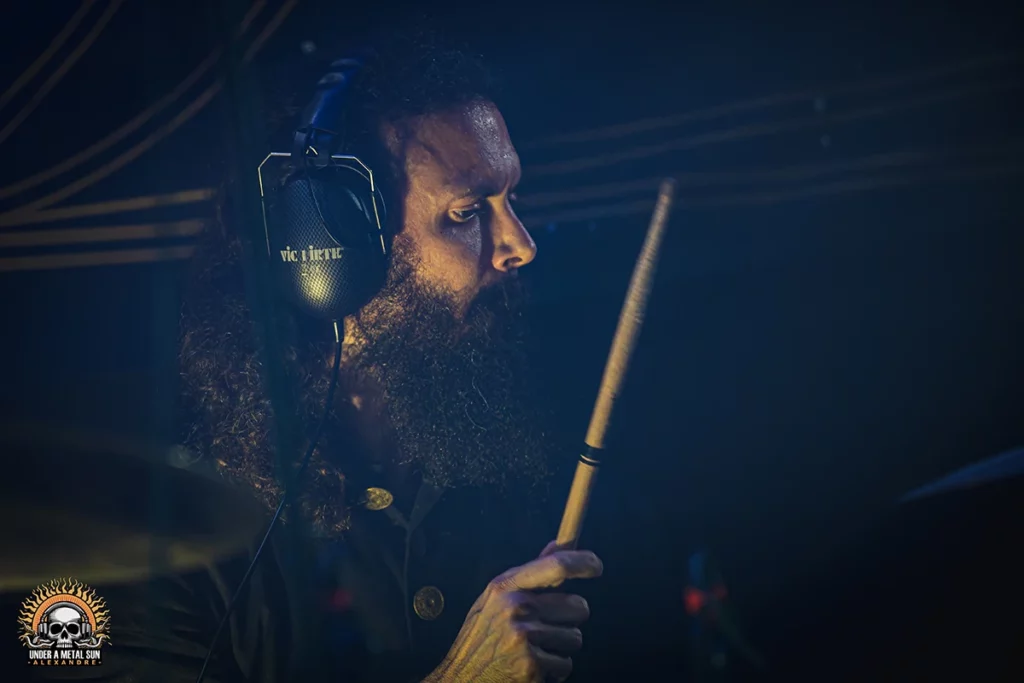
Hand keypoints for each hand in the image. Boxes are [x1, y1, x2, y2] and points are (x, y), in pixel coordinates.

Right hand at [424, 542, 602, 682]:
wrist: (460, 679)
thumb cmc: (481, 638)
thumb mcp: (495, 600)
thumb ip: (528, 575)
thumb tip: (557, 545)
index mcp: (505, 586)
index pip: (555, 565)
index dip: (582, 562)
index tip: (596, 565)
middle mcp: (515, 607)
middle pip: (578, 606)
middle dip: (570, 619)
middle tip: (548, 627)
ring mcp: (524, 637)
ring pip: (575, 638)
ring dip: (560, 647)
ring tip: (534, 650)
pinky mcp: (532, 665)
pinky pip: (565, 664)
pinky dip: (553, 671)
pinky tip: (531, 668)